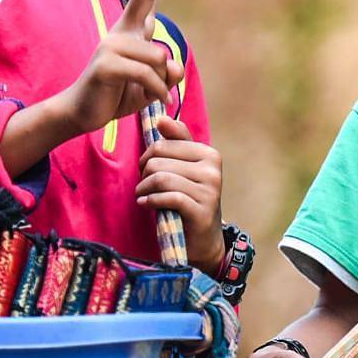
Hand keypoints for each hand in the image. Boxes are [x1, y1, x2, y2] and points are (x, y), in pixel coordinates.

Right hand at [51, 0, 183, 136]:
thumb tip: (174, 65)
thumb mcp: (152, 84)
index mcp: (131, 31)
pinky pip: (148, 75)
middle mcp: (120, 32)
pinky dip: (157, 92)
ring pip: (159, 58)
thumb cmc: (118, 94)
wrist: (83, 113)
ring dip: (162, 83)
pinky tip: (155, 101)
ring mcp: (111, 45)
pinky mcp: (106, 64)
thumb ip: (167, 73)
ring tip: (149, 94)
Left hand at [138, 113, 224, 270]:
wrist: (204, 239)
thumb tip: (161, 117)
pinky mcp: (202, 210)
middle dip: (145, 175)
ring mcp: (210, 190)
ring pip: (161, 178)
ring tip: (144, 196)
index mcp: (209, 154)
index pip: (163, 144)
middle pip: (159, 161)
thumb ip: (175, 142)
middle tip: (145, 187)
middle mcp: (213, 169)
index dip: (147, 157)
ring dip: (144, 189)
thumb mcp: (184, 169)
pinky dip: (151, 201)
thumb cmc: (188, 199)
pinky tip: (147, 205)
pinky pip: (168, 197)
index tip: (146, 171)